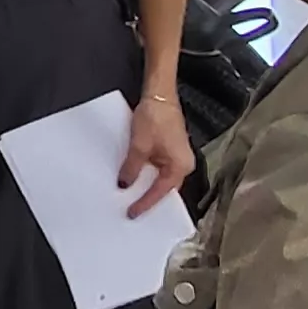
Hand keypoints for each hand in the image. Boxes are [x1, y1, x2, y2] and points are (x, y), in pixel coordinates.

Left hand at [119, 91, 193, 216]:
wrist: (159, 95)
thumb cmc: (156, 117)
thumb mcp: (139, 146)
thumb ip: (132, 168)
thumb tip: (124, 184)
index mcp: (180, 166)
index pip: (160, 192)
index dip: (144, 203)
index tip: (131, 213)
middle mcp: (183, 164)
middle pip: (164, 188)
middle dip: (147, 198)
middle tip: (130, 210)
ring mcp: (177, 157)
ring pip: (160, 179)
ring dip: (146, 186)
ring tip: (129, 197)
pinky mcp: (170, 150)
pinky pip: (158, 169)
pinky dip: (146, 174)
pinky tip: (134, 177)